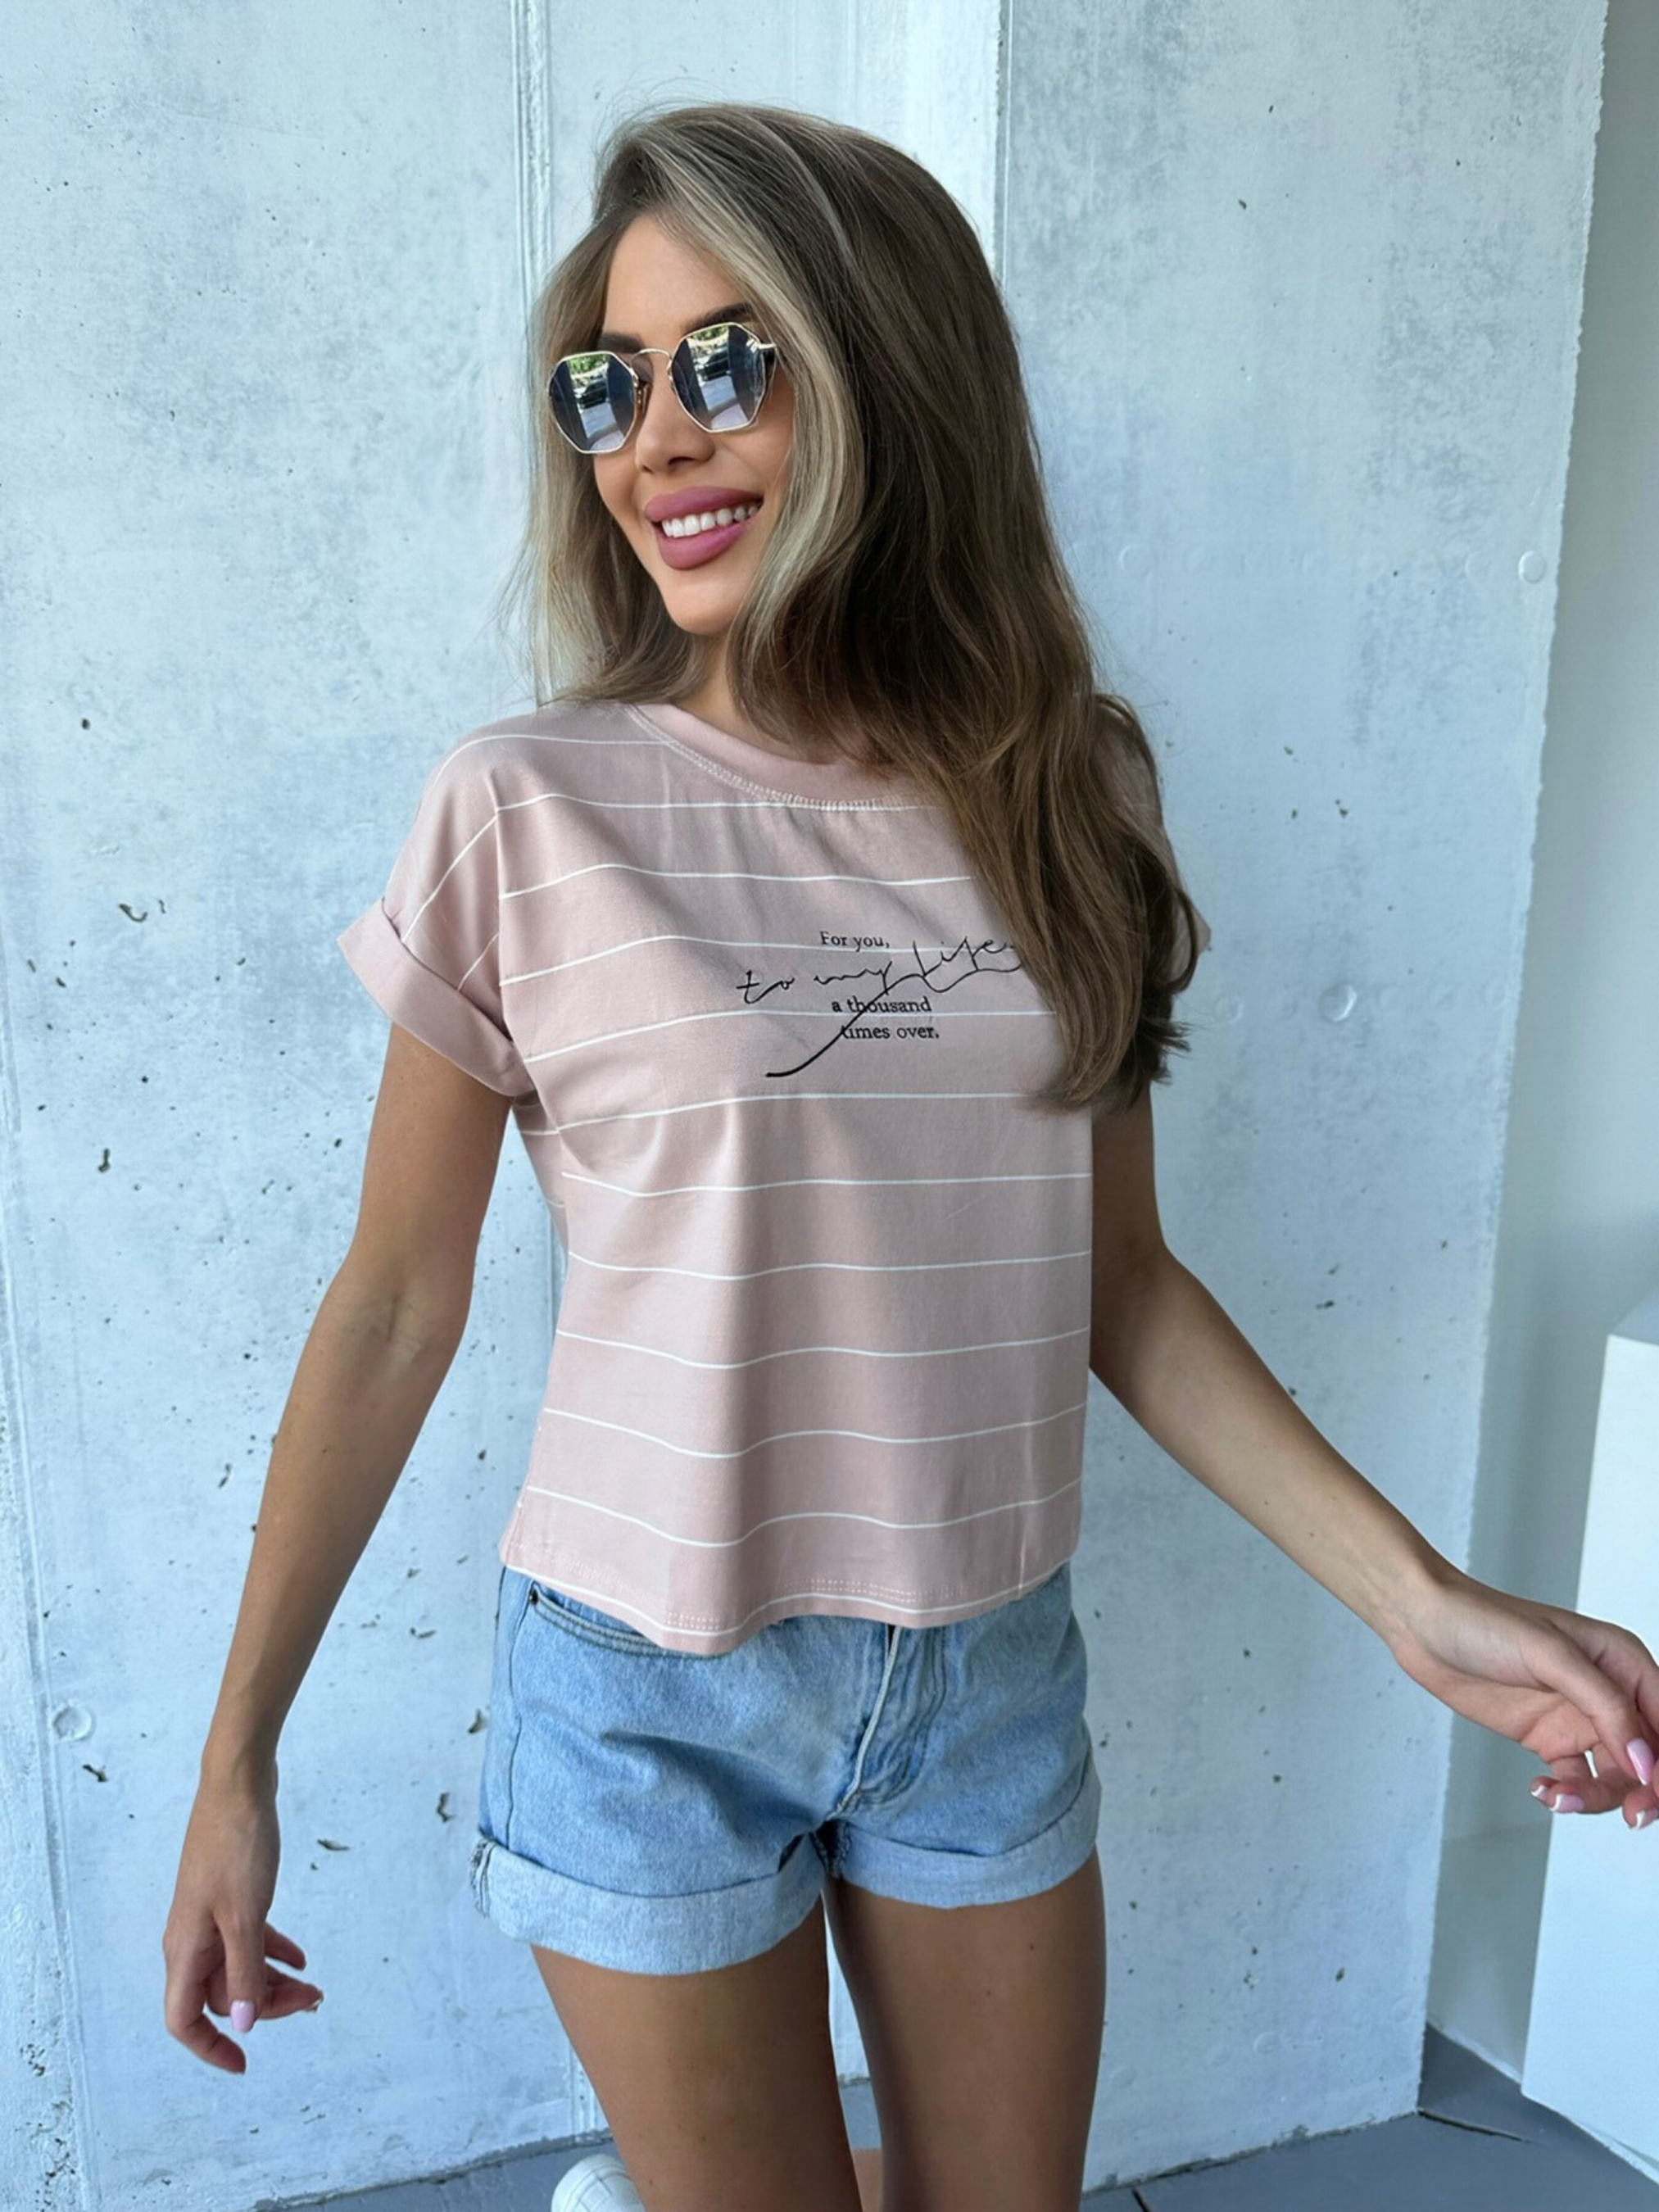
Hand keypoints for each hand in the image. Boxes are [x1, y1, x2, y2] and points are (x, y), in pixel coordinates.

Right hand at [162, 1759, 325, 2071]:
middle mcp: (191, 1938)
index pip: (183, 2019)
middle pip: (220, 1995)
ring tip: (315, 1985)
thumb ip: (243, 1972)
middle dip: (264, 2007)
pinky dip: (273, 1951)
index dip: (210, 2047)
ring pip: (238, 1967)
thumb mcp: (246, 1914)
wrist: (240, 1784)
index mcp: (185, 1949)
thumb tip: (242, 2025)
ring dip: (273, 1982)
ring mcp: (208, 1916)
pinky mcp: (228, 1896)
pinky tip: (301, 1957)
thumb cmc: (237, 1845)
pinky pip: (247, 1938)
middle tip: (312, 2000)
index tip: (245, 2063)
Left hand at [1384, 1566, 1658, 1826]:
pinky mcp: (1546, 1738)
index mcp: (1622, 1662)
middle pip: (1648, 1756)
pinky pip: (1574, 1780)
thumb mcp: (1549, 1655)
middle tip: (1630, 1815)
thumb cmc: (1482, 1620)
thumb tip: (1645, 1760)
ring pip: (1614, 1777)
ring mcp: (1577, 1718)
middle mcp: (1607, 1692)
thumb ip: (1603, 1705)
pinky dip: (1565, 1795)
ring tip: (1560, 1798)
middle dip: (1643, 1790)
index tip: (1651, 1794)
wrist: (1422, 1624)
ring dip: (1596, 1797)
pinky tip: (1542, 1791)